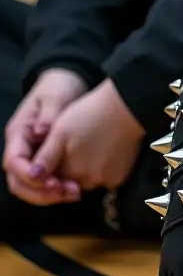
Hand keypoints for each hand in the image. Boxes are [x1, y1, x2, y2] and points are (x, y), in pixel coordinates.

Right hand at [3, 68, 86, 205]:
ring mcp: (34, 154)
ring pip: (32, 184)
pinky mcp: (48, 158)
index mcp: (18, 133)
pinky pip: (47, 179)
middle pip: (19, 180)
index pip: (13, 161)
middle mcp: (22, 148)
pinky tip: (75, 189)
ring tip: (73, 193)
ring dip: (49, 194)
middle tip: (63, 193)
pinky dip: (58, 187)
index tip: (47, 180)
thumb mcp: (55, 96)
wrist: (69, 82)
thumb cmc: (60, 86)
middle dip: (38, 191)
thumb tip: (41, 132)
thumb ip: (49, 114)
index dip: (27, 174)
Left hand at [28, 78, 144, 193]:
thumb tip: (33, 177)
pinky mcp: (120, 178)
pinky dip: (103, 170)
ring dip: (85, 172)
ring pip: (87, 182)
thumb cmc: (91, 113)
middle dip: (68, 171)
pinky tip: (106, 151)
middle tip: (77, 146)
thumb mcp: (60, 131)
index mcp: (67, 169)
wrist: (128, 106)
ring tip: (91, 146)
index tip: (58, 153)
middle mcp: (85, 180)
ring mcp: (105, 180)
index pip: (50, 181)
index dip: (50, 169)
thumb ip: (46, 157)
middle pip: (69, 183)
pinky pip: (105, 180)